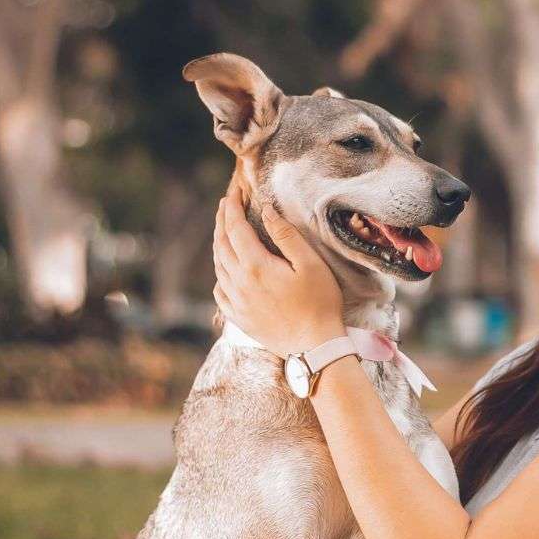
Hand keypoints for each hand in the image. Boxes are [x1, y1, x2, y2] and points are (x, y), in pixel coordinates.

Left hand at [213, 193, 345, 356]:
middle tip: (225, 203)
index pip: (234, 227)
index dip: (231, 206)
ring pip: (218, 266)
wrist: (314, 348)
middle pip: (221, 244)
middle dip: (222, 220)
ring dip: (219, 243)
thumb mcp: (310, 264)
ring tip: (225, 230)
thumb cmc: (319, 303)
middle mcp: (238, 283)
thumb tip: (266, 211)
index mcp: (255, 266)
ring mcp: (236, 302)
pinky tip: (226, 270)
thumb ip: (286, 235)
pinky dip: (220, 273)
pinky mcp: (239, 318)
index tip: (234, 191)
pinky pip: (220, 290)